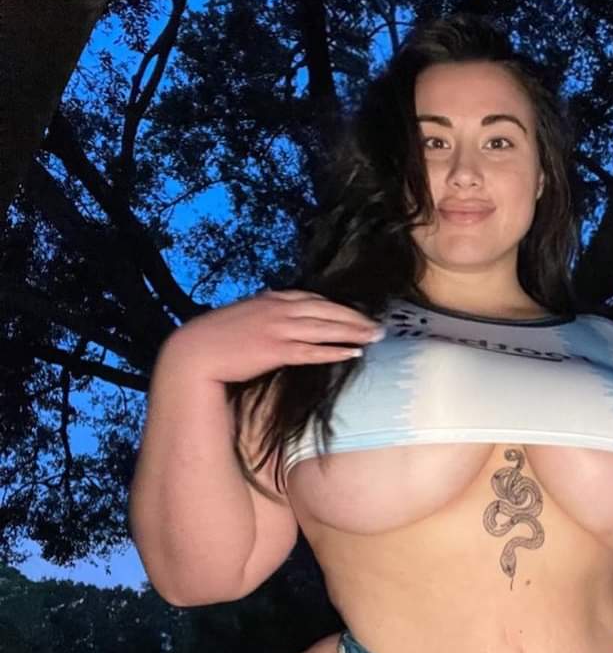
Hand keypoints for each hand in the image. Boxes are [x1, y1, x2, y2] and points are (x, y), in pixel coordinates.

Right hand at [163, 289, 384, 383]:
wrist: (194, 350)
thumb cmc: (216, 337)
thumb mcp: (244, 316)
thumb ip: (266, 315)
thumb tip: (281, 321)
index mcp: (271, 298)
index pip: (313, 299)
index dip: (338, 307)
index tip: (357, 313)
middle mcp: (279, 309)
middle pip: (327, 310)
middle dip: (355, 318)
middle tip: (379, 326)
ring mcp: (278, 328)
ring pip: (325, 327)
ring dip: (353, 332)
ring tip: (374, 337)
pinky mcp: (276, 350)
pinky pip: (312, 350)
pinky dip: (334, 351)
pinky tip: (353, 354)